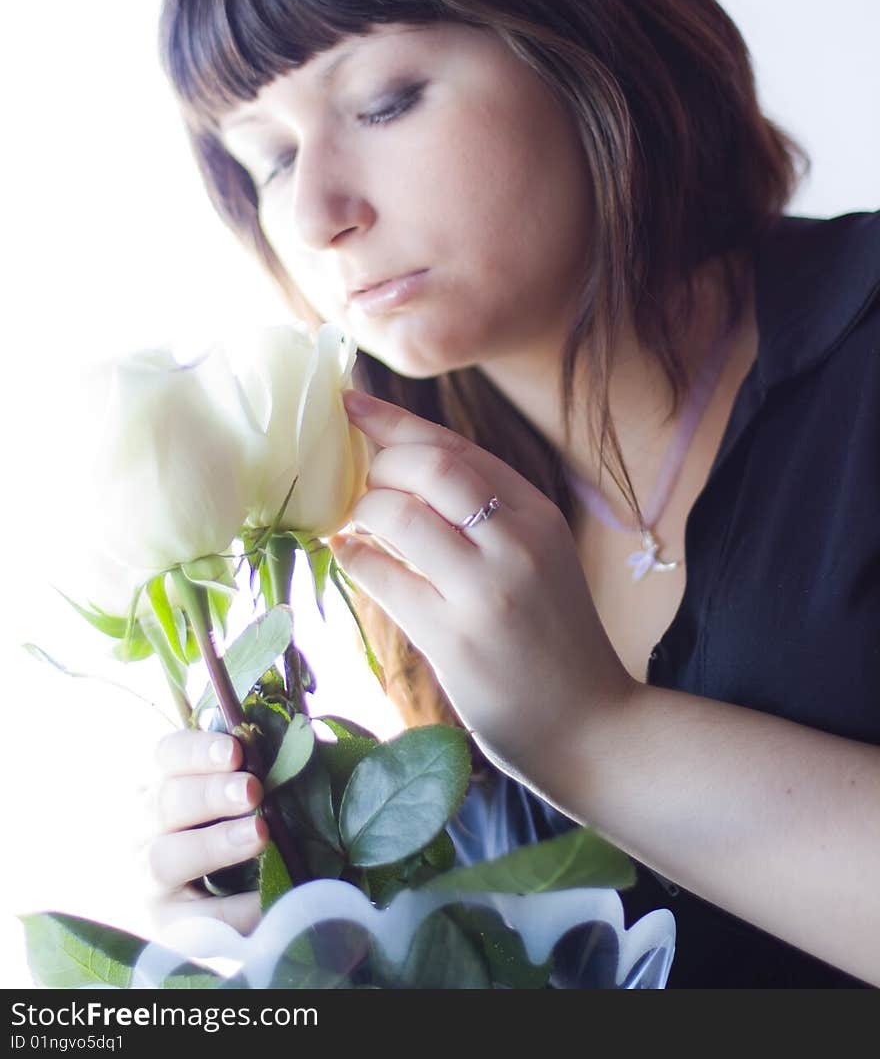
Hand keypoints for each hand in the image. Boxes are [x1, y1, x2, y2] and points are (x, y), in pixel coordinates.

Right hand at [138, 729, 268, 935]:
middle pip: (163, 804)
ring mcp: (148, 881)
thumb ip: (259, 775)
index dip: (196, 751)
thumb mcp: (243, 802)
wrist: (226, 916)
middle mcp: (145, 831)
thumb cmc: (244, 834)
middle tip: (252, 790)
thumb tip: (296, 747)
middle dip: (209, 794)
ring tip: (259, 835)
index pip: (166, 756)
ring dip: (212, 844)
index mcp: (163, 786)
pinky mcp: (164, 927)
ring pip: (163, 859)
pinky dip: (232, 909)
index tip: (235, 751)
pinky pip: (193, 919)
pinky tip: (267, 899)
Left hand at [328, 391, 633, 798]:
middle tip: (359, 482)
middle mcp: (517, 541)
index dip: (395, 420)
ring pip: (398, 515)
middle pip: (426, 466)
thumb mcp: (537, 557)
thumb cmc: (553, 638)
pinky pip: (383, 576)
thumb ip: (485, 513)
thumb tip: (402, 466)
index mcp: (537, 514)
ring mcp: (487, 590)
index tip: (351, 402)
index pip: (455, 446)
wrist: (594, 727)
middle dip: (377, 464)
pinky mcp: (455, 638)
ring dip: (363, 512)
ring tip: (358, 523)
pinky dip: (355, 557)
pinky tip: (350, 555)